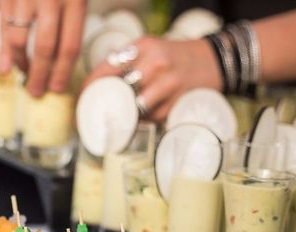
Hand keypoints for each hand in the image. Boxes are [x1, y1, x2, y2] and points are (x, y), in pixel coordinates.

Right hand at [0, 0, 86, 96]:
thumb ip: (69, 22)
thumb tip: (58, 62)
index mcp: (75, 0)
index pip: (70, 46)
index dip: (63, 72)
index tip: (57, 87)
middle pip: (45, 48)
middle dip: (39, 75)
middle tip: (36, 91)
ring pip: (19, 41)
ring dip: (21, 63)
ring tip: (24, 73)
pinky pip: (3, 27)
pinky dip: (3, 51)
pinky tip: (5, 67)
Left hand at [83, 37, 222, 121]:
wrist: (214, 60)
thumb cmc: (173, 58)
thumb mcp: (149, 50)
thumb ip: (126, 63)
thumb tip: (94, 88)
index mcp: (142, 47)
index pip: (107, 68)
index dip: (90, 87)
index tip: (82, 100)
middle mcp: (155, 62)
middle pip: (119, 92)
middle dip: (106, 106)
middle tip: (96, 116)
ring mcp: (169, 82)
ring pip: (135, 108)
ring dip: (127, 117)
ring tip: (122, 119)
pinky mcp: (179, 100)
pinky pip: (152, 118)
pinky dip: (145, 120)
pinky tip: (144, 117)